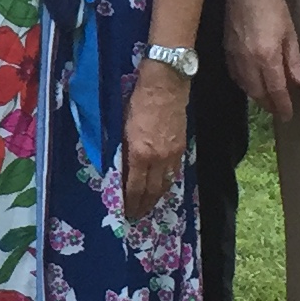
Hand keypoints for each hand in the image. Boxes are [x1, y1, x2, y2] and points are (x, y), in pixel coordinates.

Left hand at [120, 66, 190, 222]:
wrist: (165, 84)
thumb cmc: (137, 101)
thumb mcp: (121, 126)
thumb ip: (121, 150)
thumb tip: (118, 168)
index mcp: (139, 153)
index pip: (134, 187)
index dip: (129, 202)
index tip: (124, 212)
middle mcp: (158, 159)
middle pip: (151, 191)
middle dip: (142, 206)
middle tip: (135, 216)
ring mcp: (172, 154)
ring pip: (164, 185)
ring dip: (155, 198)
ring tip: (148, 207)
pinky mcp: (181, 147)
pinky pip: (173, 173)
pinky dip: (166, 183)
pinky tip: (161, 188)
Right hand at [224, 0, 299, 118]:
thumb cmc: (273, 7)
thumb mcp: (290, 33)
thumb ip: (294, 61)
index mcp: (267, 57)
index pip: (276, 90)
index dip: (282, 105)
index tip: (288, 116)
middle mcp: (248, 62)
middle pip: (258, 93)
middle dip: (269, 104)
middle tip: (279, 110)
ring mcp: (235, 57)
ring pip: (245, 87)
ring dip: (257, 96)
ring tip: (268, 99)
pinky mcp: (227, 51)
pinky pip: (236, 76)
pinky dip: (245, 85)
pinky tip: (252, 83)